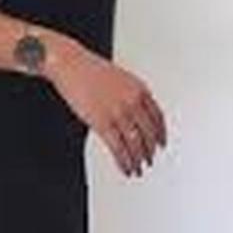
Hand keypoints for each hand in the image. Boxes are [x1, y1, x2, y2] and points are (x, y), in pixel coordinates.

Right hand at [44, 36, 168, 177]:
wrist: (70, 64)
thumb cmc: (90, 69)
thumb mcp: (120, 78)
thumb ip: (132, 94)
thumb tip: (137, 114)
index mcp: (140, 89)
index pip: (158, 117)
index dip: (161, 134)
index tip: (161, 144)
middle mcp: (133, 102)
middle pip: (148, 134)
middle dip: (150, 151)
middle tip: (149, 160)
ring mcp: (118, 113)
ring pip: (135, 144)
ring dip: (138, 160)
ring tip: (138, 168)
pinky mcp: (102, 123)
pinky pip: (118, 149)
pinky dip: (124, 162)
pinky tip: (126, 168)